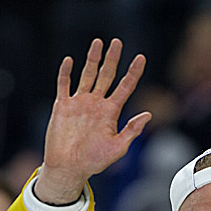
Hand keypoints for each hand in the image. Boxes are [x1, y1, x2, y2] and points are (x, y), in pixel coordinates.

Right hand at [38, 38, 151, 202]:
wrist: (69, 168)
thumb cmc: (94, 161)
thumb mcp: (118, 148)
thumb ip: (131, 130)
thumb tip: (148, 114)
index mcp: (111, 112)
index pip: (125, 87)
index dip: (133, 72)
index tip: (141, 58)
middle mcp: (96, 104)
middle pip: (106, 75)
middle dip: (113, 59)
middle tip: (118, 42)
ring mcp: (79, 103)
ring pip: (87, 75)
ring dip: (92, 59)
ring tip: (98, 42)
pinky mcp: (62, 106)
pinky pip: (64, 85)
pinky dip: (66, 73)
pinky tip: (70, 60)